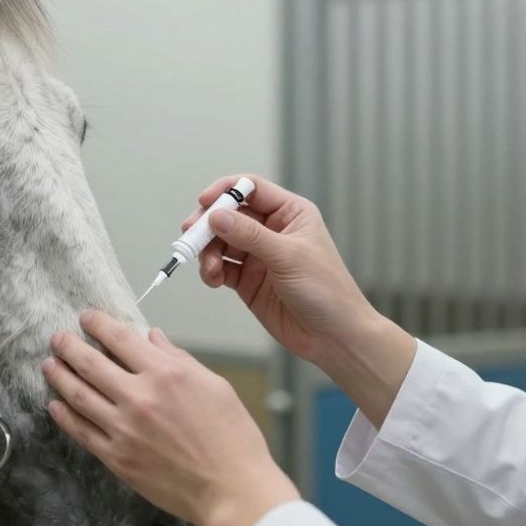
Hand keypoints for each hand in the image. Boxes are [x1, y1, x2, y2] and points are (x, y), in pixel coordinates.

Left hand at [42, 310, 299, 525]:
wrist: (231, 488)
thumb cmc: (231, 438)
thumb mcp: (213, 384)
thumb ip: (178, 358)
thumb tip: (153, 338)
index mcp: (166, 374)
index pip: (119, 338)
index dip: (97, 324)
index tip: (86, 318)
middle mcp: (140, 397)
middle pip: (90, 363)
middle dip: (69, 346)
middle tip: (57, 339)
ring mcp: (125, 429)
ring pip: (79, 395)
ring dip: (59, 377)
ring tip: (50, 365)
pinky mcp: (118, 457)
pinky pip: (82, 432)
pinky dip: (65, 416)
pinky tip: (55, 405)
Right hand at [184, 175, 369, 365]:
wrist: (334, 337)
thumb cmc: (327, 291)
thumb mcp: (288, 257)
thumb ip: (250, 236)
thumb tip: (216, 216)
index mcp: (290, 213)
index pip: (251, 188)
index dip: (225, 191)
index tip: (204, 203)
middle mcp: (272, 230)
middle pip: (229, 214)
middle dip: (208, 224)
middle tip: (191, 236)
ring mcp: (259, 255)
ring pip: (221, 242)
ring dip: (208, 252)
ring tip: (210, 269)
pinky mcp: (248, 280)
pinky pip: (221, 268)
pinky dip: (211, 271)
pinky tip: (214, 279)